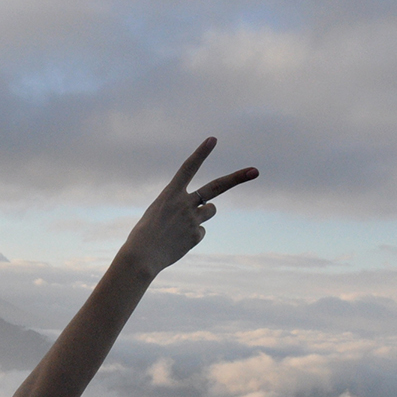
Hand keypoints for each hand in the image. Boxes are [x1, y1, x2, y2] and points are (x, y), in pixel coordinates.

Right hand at [117, 137, 257, 277]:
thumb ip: (180, 206)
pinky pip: (201, 231)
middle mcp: (184, 203)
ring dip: (203, 213)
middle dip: (237, 178)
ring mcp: (192, 219)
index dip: (201, 153)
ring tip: (182, 225)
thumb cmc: (144, 235)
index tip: (213, 139)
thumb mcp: (157, 213)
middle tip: (255, 171)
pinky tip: (178, 241)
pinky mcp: (196, 235)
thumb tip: (206, 210)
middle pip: (216, 187)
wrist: (141, 257)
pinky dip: (192, 236)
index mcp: (169, 194)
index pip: (188, 168)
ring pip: (211, 210)